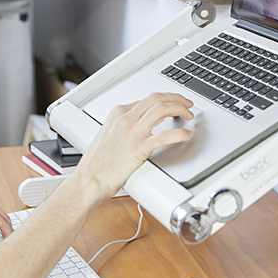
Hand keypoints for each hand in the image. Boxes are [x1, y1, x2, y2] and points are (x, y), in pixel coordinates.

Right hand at [70, 91, 193, 202]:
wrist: (89, 179)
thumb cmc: (97, 163)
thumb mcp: (109, 135)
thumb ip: (124, 126)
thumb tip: (141, 124)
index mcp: (118, 113)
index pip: (148, 98)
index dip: (166, 98)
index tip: (175, 102)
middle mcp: (125, 118)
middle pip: (157, 98)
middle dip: (176, 98)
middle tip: (187, 104)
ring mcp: (132, 132)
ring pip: (162, 109)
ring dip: (180, 109)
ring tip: (188, 116)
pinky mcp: (138, 148)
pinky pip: (164, 136)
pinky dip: (179, 133)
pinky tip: (186, 135)